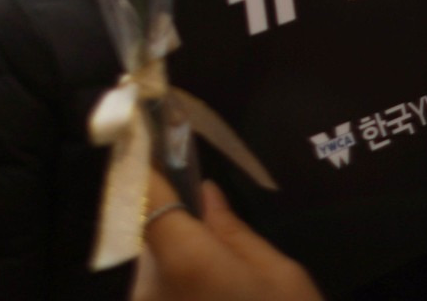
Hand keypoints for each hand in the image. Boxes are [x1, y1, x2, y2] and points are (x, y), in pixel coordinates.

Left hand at [132, 177, 322, 300]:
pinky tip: (215, 295)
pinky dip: (182, 284)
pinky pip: (160, 291)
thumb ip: (236, 232)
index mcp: (185, 261)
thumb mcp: (280, 276)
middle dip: (181, 221)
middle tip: (218, 221)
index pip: (146, 197)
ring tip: (227, 274)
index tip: (163, 141)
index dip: (150, 166)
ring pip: (156, 264)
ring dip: (181, 256)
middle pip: (152, 231)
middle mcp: (149, 288)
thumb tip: (207, 194)